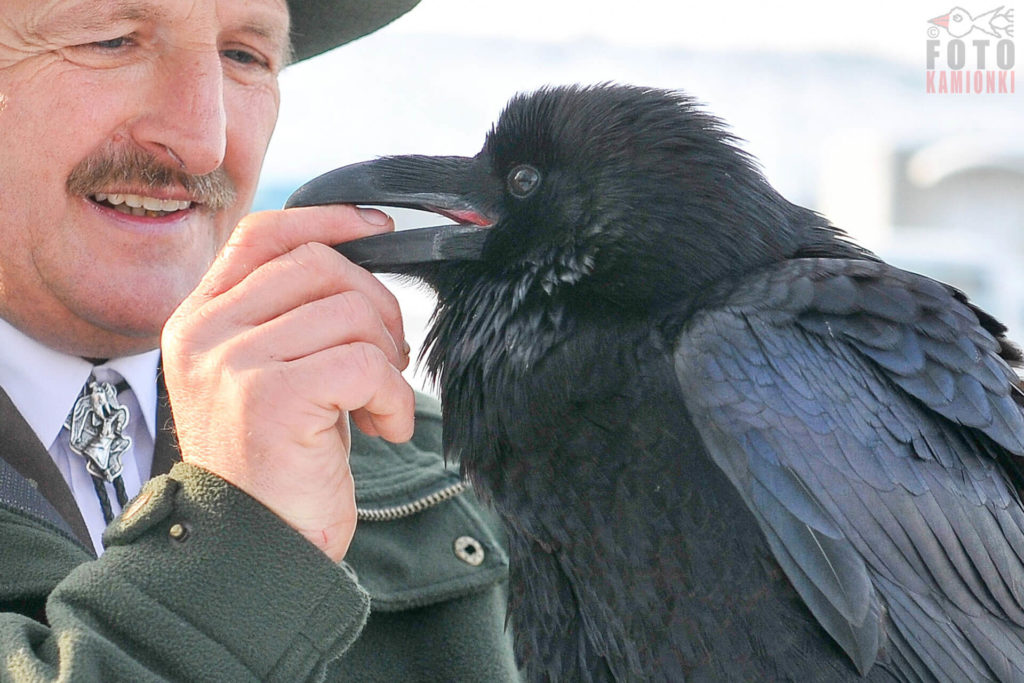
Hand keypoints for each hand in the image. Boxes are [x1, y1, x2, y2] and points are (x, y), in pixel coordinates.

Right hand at [161, 205, 414, 561]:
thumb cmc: (278, 463)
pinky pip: (364, 363)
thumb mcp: (274, 374)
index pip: (264, 234)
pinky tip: (384, 429)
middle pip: (319, 265)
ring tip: (380, 402)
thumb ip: (294, 315)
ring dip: (387, 358)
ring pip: (349, 312)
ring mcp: (231, 361)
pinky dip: (393, 397)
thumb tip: (361, 257)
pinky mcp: (269, 396)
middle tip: (389, 358)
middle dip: (376, 304)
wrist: (257, 550)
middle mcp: (204, 333)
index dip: (328, 219)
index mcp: (200, 319)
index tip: (379, 229)